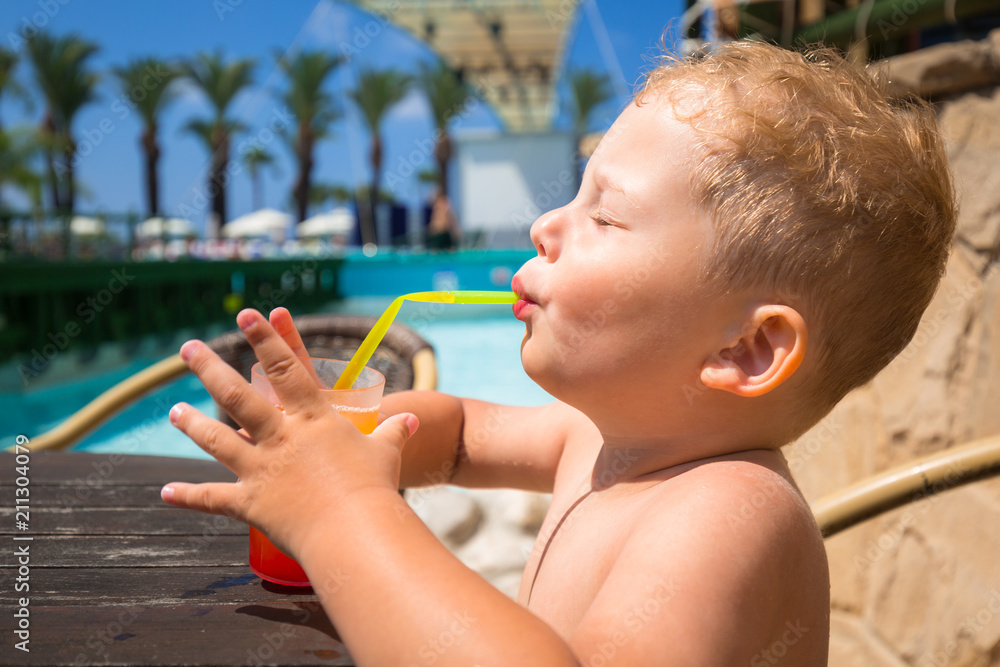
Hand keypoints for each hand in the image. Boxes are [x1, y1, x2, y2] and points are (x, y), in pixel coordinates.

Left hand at [160, 308, 417, 557]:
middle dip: (210, 368)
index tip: (246, 315)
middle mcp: (281, 437)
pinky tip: (166, 491)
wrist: (355, 529)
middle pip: (238, 396)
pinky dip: (189, 496)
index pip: (286, 369)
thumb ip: (394, 432)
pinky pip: (213, 498)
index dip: (266, 339)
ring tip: (173, 412)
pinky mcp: (250, 503)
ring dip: (192, 425)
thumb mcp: (387, 452)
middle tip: (188, 348)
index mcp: (313, 419)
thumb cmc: (374, 487)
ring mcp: (261, 469)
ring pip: (217, 440)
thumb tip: (412, 420)